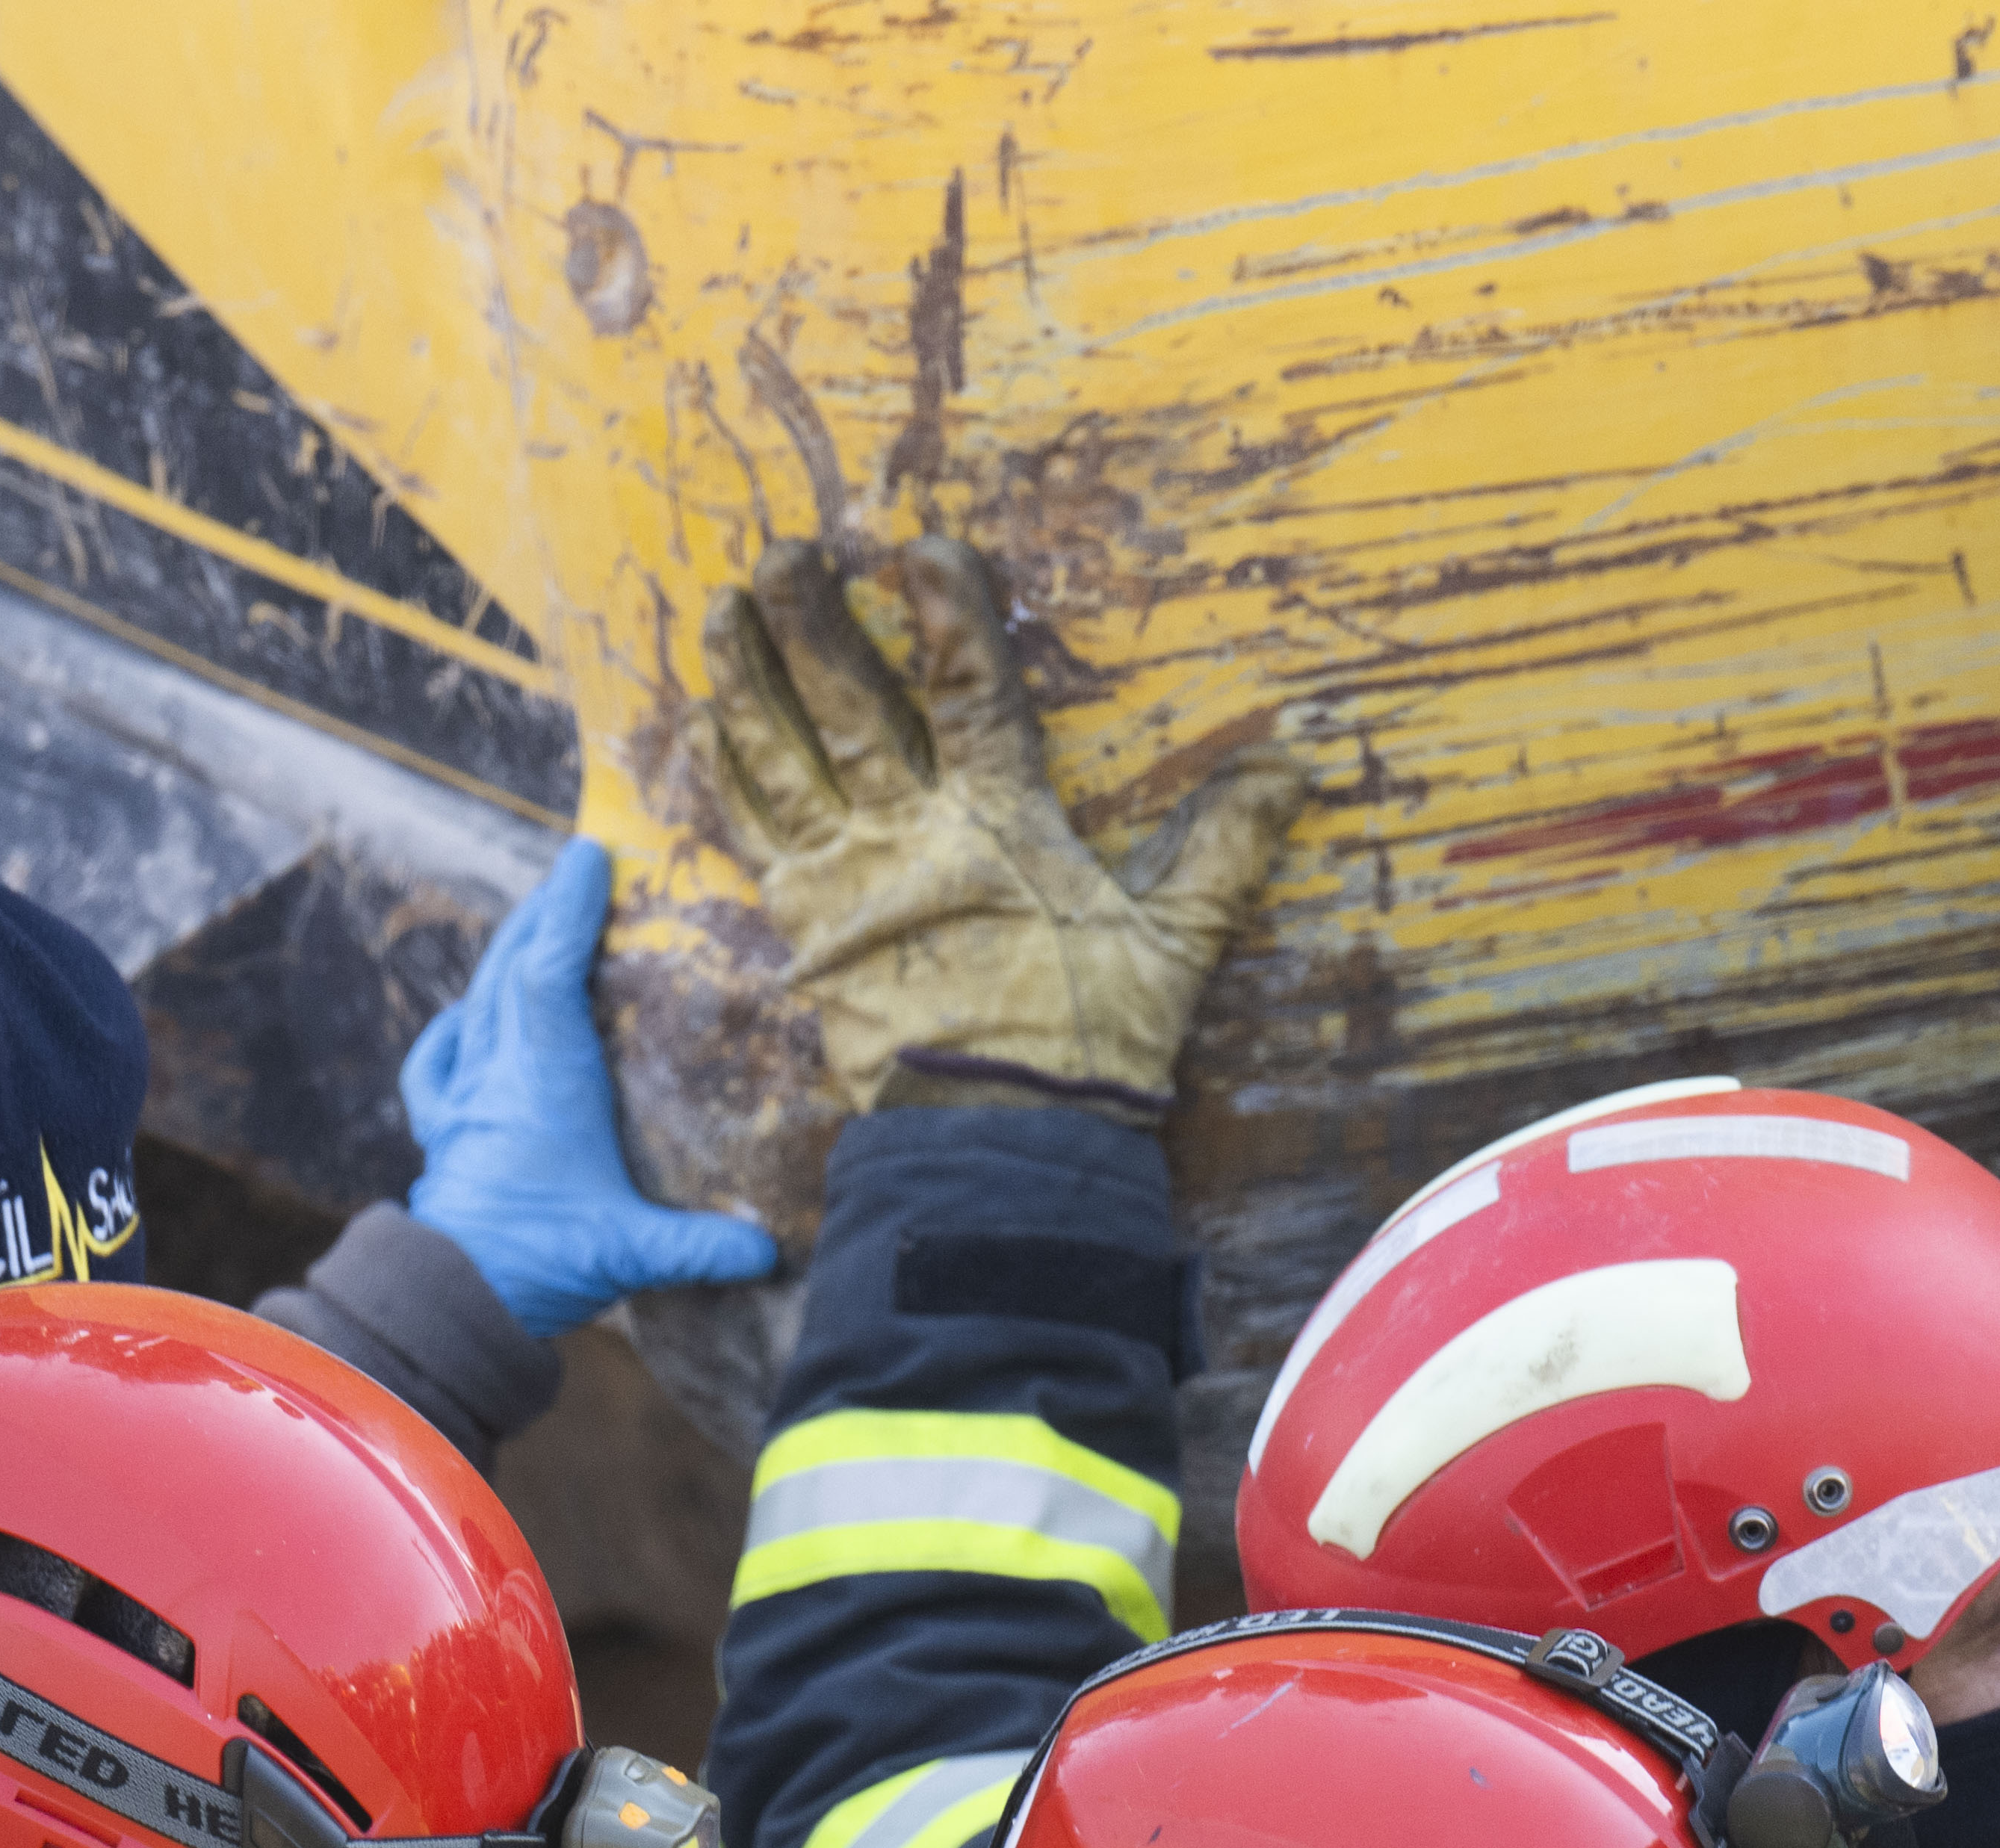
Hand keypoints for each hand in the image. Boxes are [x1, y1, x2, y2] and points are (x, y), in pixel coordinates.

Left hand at [395, 837, 783, 1336]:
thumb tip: (770, 1250)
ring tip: (533, 924)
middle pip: (512, 968)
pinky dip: (453, 1028)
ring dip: (506, 956)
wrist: (454, 1300)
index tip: (591, 856)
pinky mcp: (444, 1131)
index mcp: (548, 1080)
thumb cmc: (543, 1262)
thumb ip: (705, 1245)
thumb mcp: (634, 1253)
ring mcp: (465, 1098)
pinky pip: (438, 1061)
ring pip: (479, 1002)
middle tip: (575, 871)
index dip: (568, 908)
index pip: (550, 969)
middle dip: (544, 914)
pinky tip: (463, 1019)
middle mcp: (500, 1073)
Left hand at [704, 536, 1307, 1115]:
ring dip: (747, 674)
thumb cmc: (1087, 1047)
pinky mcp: (801, 931)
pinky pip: (751, 832)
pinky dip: (727, 772)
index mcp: (998, 825)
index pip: (969, 691)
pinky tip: (708, 722)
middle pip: (846, 706)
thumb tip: (1291, 769)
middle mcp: (906, 835)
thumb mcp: (1175, 943)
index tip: (924, 546)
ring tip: (725, 607)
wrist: (995, 1150)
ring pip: (780, 755)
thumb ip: (1224, 848)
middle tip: (789, 554)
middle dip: (813, 621)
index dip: (948, 612)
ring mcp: (843, 881)